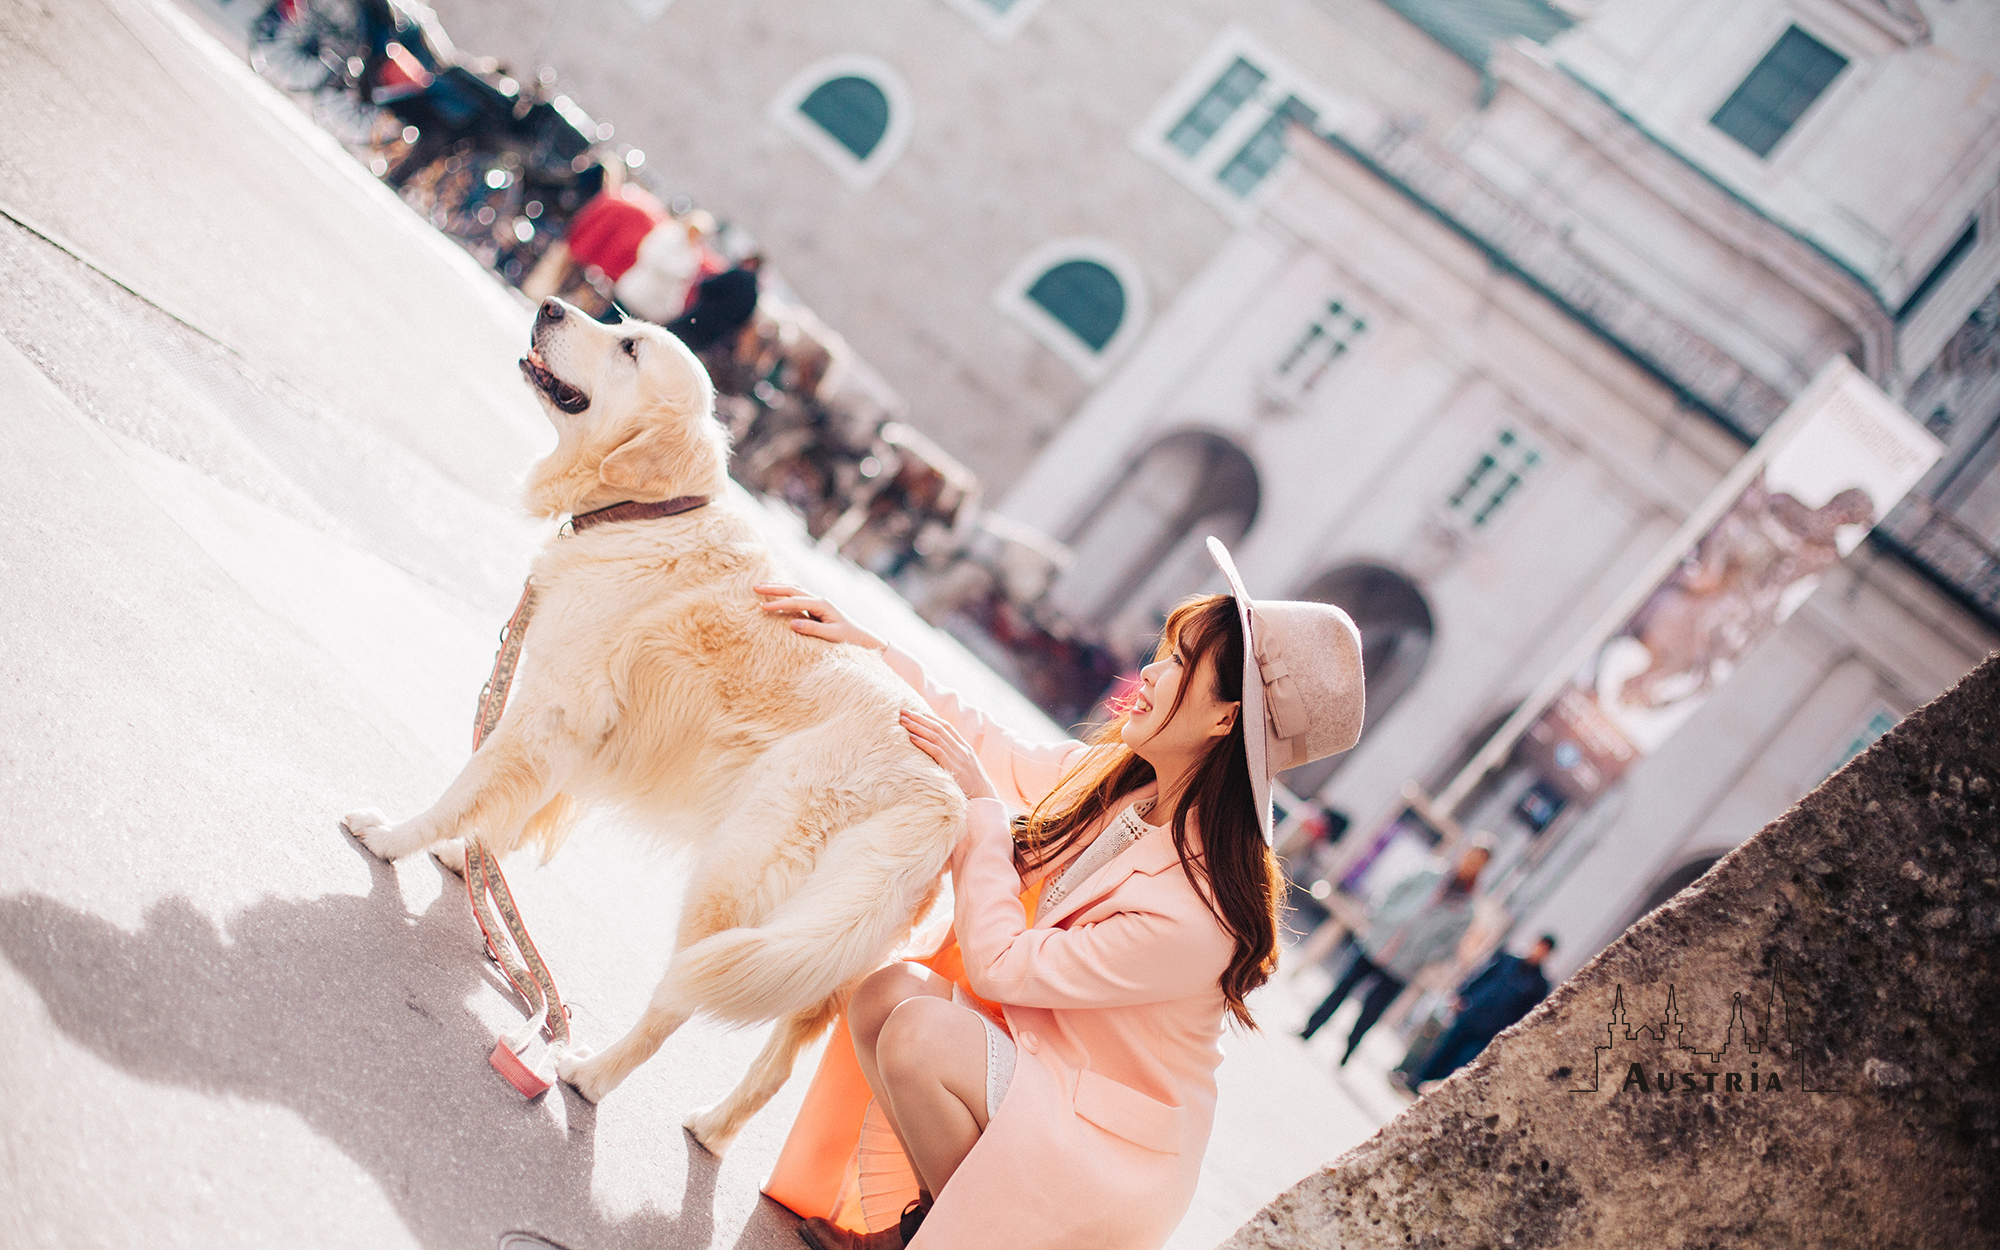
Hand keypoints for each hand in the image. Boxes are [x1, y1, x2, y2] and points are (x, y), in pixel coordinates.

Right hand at [754, 583, 885, 650]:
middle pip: (793, 589)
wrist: (861, 638)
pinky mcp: (815, 608)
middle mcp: (819, 600)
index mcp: (822, 605)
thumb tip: (792, 624)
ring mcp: (817, 603)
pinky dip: (785, 594)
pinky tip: (775, 594)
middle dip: (774, 587)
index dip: (778, 604)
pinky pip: (797, 597)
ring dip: (778, 587)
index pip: (795, 601)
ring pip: (794, 590)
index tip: (762, 608)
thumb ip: (813, 629)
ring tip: (761, 586)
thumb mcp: (831, 635)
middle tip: (755, 587)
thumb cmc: (847, 638)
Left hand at [902, 708, 998, 801]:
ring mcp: (958, 758)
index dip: (931, 718)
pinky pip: (936, 751)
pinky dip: (923, 743)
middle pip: (939, 728)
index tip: (917, 712)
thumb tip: (941, 757)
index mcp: (965, 748)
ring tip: (903, 721)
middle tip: (903, 711)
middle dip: (920, 718)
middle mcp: (962, 750)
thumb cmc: (974, 790)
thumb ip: (956, 760)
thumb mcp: (967, 770)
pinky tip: (912, 738)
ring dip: (918, 727)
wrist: (987, 802)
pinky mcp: (953, 768)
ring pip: (936, 736)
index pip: (947, 727)